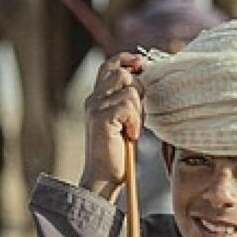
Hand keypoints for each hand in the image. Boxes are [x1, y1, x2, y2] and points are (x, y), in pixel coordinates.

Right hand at [80, 53, 144, 201]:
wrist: (102, 177)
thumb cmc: (117, 152)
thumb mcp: (124, 121)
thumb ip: (128, 101)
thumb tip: (143, 78)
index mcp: (97, 98)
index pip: (109, 65)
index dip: (126, 59)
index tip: (141, 64)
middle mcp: (93, 100)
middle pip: (124, 75)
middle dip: (139, 93)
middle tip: (137, 118)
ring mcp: (95, 108)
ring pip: (130, 91)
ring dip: (138, 111)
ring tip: (132, 129)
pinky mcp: (101, 119)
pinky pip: (128, 106)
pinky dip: (135, 122)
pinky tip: (131, 136)